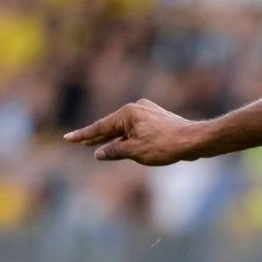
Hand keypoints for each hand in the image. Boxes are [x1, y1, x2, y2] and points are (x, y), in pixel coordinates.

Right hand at [64, 99, 205, 165]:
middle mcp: (136, 108)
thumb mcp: (135, 152)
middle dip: (95, 135)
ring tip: (93, 144)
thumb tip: (99, 153)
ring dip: (111, 138)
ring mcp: (147, 112)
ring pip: (123, 128)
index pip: (100, 127)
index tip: (68, 138)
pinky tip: (119, 144)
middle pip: (110, 125)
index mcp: (128, 113)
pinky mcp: (156, 118)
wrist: (193, 140)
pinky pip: (135, 129)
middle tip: (77, 141)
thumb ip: (114, 151)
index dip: (83, 135)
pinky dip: (125, 137)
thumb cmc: (165, 145)